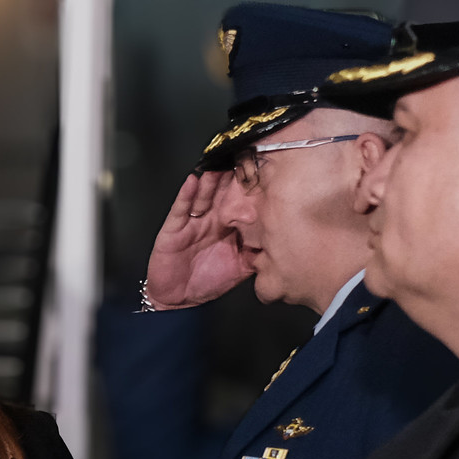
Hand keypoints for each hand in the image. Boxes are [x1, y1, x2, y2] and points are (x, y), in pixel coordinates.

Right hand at [143, 171, 254, 308]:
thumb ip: (260, 254)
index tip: (265, 172)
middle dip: (232, 176)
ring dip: (211, 180)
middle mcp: (211, 219)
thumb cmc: (208, 282)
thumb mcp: (241, 268)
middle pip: (222, 193)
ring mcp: (192, 222)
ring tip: (220, 164)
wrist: (181, 300)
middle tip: (244, 158)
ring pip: (203, 196)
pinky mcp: (174, 230)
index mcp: (228, 226)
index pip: (241, 202)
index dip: (251, 188)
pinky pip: (180, 209)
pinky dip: (186, 195)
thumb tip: (283, 244)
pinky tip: (193, 181)